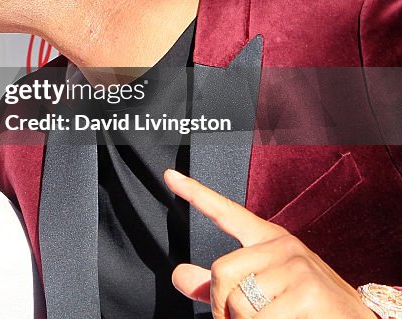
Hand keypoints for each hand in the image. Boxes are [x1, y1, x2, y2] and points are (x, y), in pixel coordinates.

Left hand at [164, 169, 375, 317]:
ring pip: (239, 302)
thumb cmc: (307, 307)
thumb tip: (178, 275)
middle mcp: (283, 246)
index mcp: (269, 240)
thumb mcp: (263, 289)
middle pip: (221, 272)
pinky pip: (260, 318)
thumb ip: (219, 284)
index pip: (227, 213)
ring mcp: (297, 266)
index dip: (196, 194)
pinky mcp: (308, 292)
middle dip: (222, 307)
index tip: (170, 176)